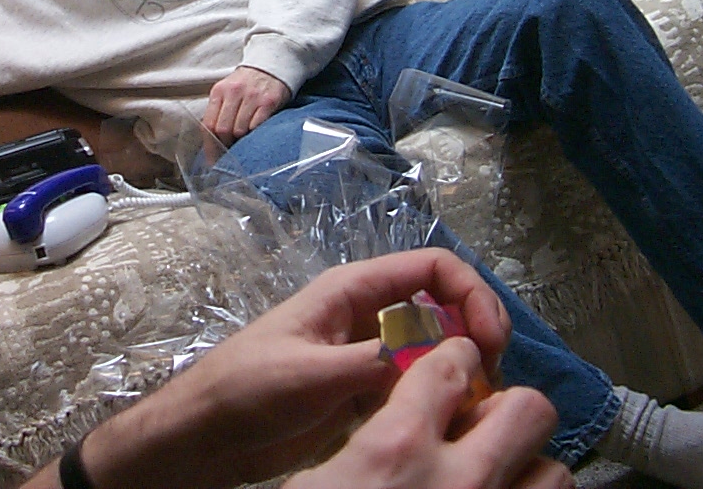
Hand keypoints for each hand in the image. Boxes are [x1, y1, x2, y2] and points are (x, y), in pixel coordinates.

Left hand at [70, 249, 527, 488]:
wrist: (206, 434)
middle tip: (495, 380)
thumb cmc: (245, 390)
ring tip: (479, 406)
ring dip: (462, 368)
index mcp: (350, 292)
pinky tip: (450, 422)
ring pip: (432, 348)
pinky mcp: (361, 393)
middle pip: (440, 306)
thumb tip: (435, 360)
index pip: (430, 269)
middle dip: (475, 332)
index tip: (492, 341)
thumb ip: (371, 363)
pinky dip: (440, 397)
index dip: (471, 294)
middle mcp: (364, 316)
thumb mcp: (311, 374)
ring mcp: (364, 355)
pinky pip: (414, 385)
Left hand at [203, 65, 290, 145]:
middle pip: (223, 129)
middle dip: (226, 144)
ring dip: (242, 141)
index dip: (210, 145)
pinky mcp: (268, 101)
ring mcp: (252, 96)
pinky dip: (255, 133)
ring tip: (245, 142)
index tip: (213, 160)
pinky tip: (256, 134)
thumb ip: (218, 112)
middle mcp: (234, 92)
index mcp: (219, 91)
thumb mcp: (227, 92)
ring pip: (239, 130)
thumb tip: (212, 142)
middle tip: (231, 152)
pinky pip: (257, 125)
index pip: (208, 123)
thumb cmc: (246, 84)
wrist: (271, 66)